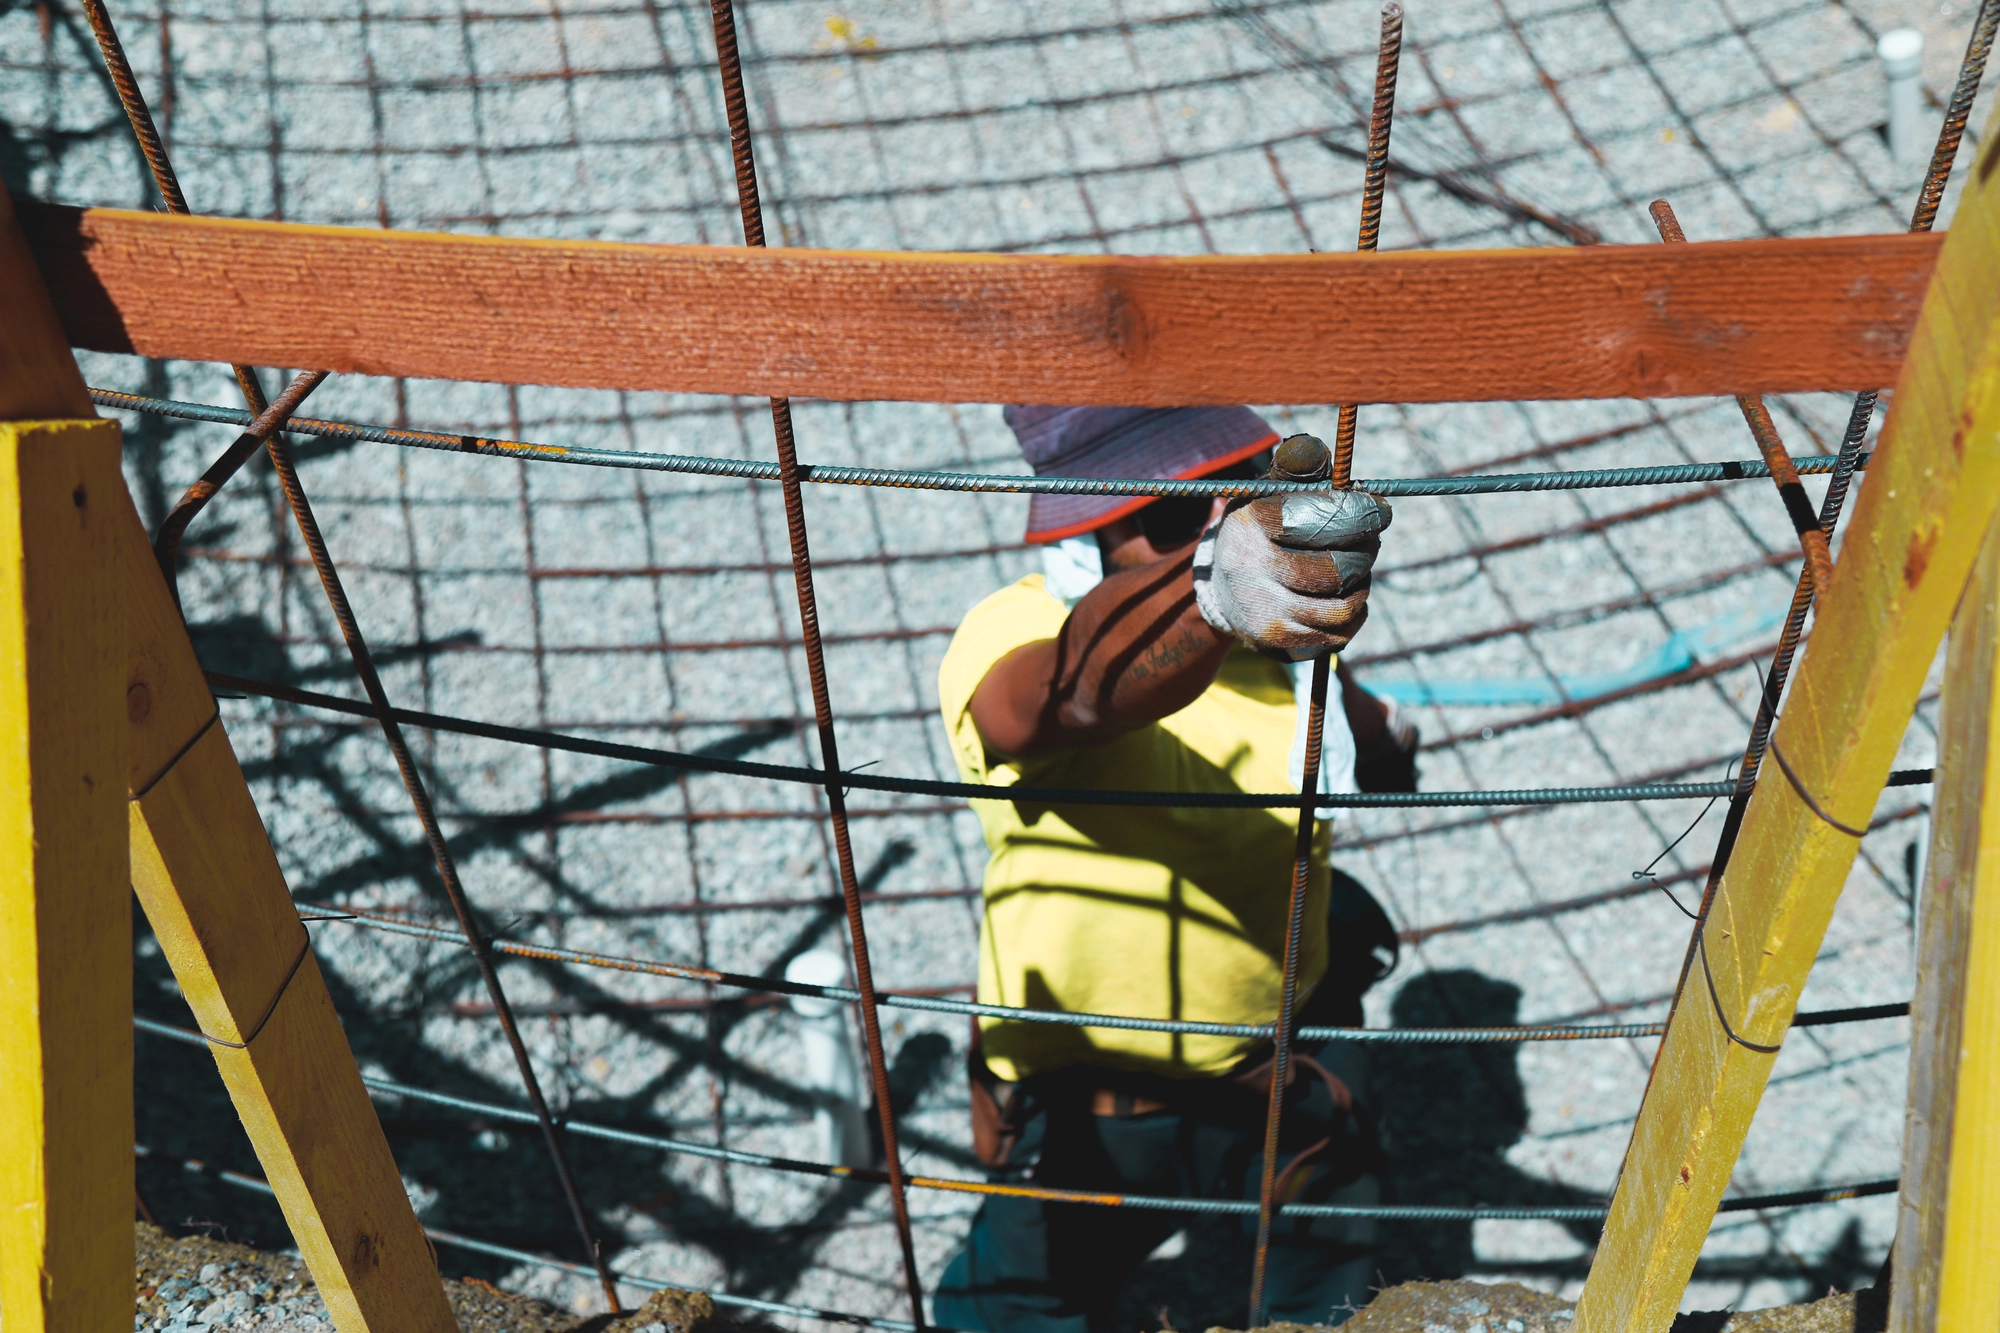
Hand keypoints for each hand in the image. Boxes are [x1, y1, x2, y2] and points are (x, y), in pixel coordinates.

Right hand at [1190, 486, 1389, 659]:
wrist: (1220, 587)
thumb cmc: (1259, 529)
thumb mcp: (1268, 490)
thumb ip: (1296, 467)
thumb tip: (1318, 448)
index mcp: (1253, 524)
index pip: (1320, 519)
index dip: (1361, 515)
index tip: (1380, 511)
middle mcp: (1251, 569)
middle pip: (1338, 569)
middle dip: (1366, 553)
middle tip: (1371, 542)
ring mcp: (1263, 610)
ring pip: (1342, 608)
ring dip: (1362, 586)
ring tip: (1357, 571)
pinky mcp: (1276, 641)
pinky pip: (1337, 635)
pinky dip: (1354, 615)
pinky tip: (1346, 597)